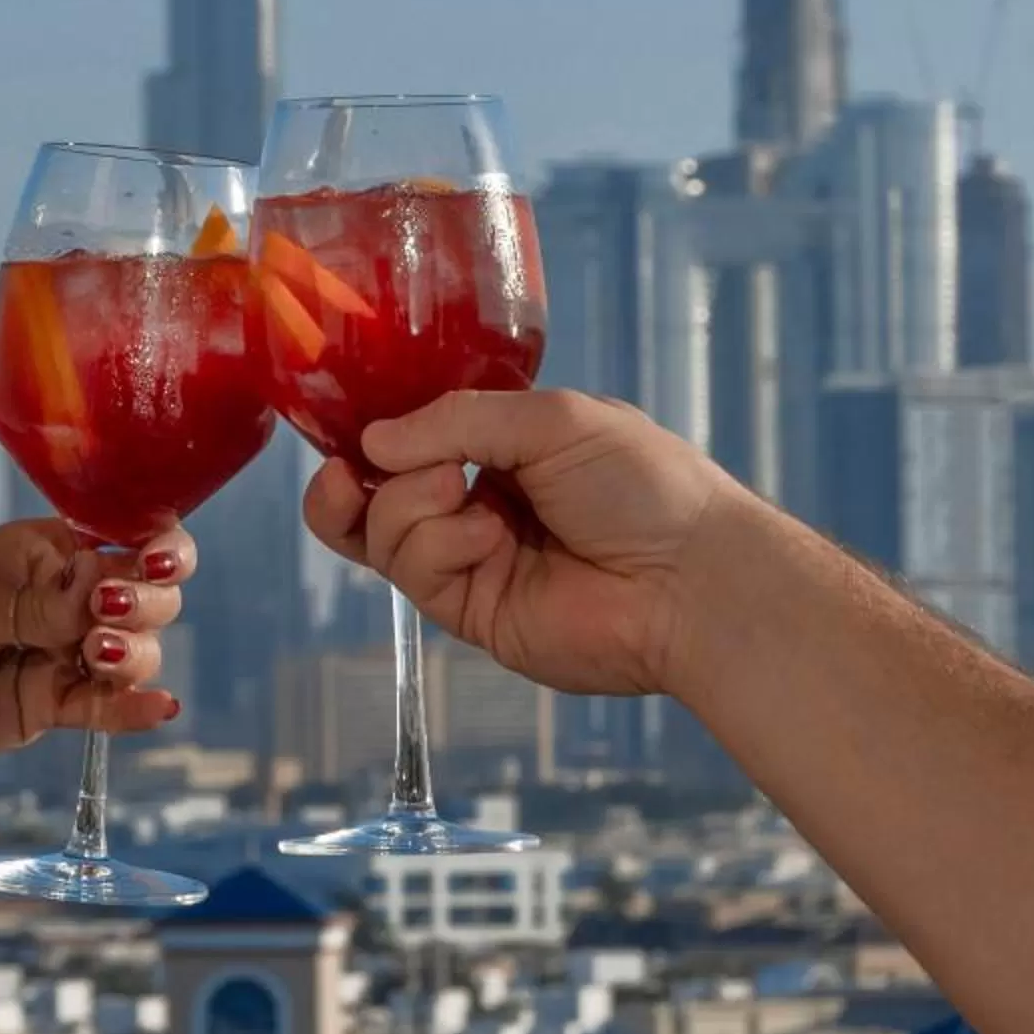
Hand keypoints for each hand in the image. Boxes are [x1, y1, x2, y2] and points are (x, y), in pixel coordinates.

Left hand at [0, 520, 191, 882]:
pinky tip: (159, 707)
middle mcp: (62, 600)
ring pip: (132, 653)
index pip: (122, 541)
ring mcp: (58, 656)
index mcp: (44, 552)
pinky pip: (103, 708)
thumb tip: (105, 593)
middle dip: (144, 605)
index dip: (152, 550)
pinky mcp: (47, 708)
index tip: (152, 561)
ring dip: (134, 654)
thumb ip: (38, 604)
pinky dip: (134, 708)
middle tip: (105, 616)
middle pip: (144, 598)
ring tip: (93, 657)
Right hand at [304, 388, 732, 696]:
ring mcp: (473, 561)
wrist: (689, 580)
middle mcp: (479, 503)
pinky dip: (437, 544)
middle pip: (378, 493)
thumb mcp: (551, 420)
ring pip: (385, 533)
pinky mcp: (473, 613)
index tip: (344, 430)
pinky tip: (487, 536)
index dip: (371, 435)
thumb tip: (373, 442)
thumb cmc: (641, 484)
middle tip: (355, 468)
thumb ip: (457, 420)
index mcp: (504, 449)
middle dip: (360, 478)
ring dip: (408, 505)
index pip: (412, 439)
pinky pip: (415, 573)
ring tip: (459, 493)